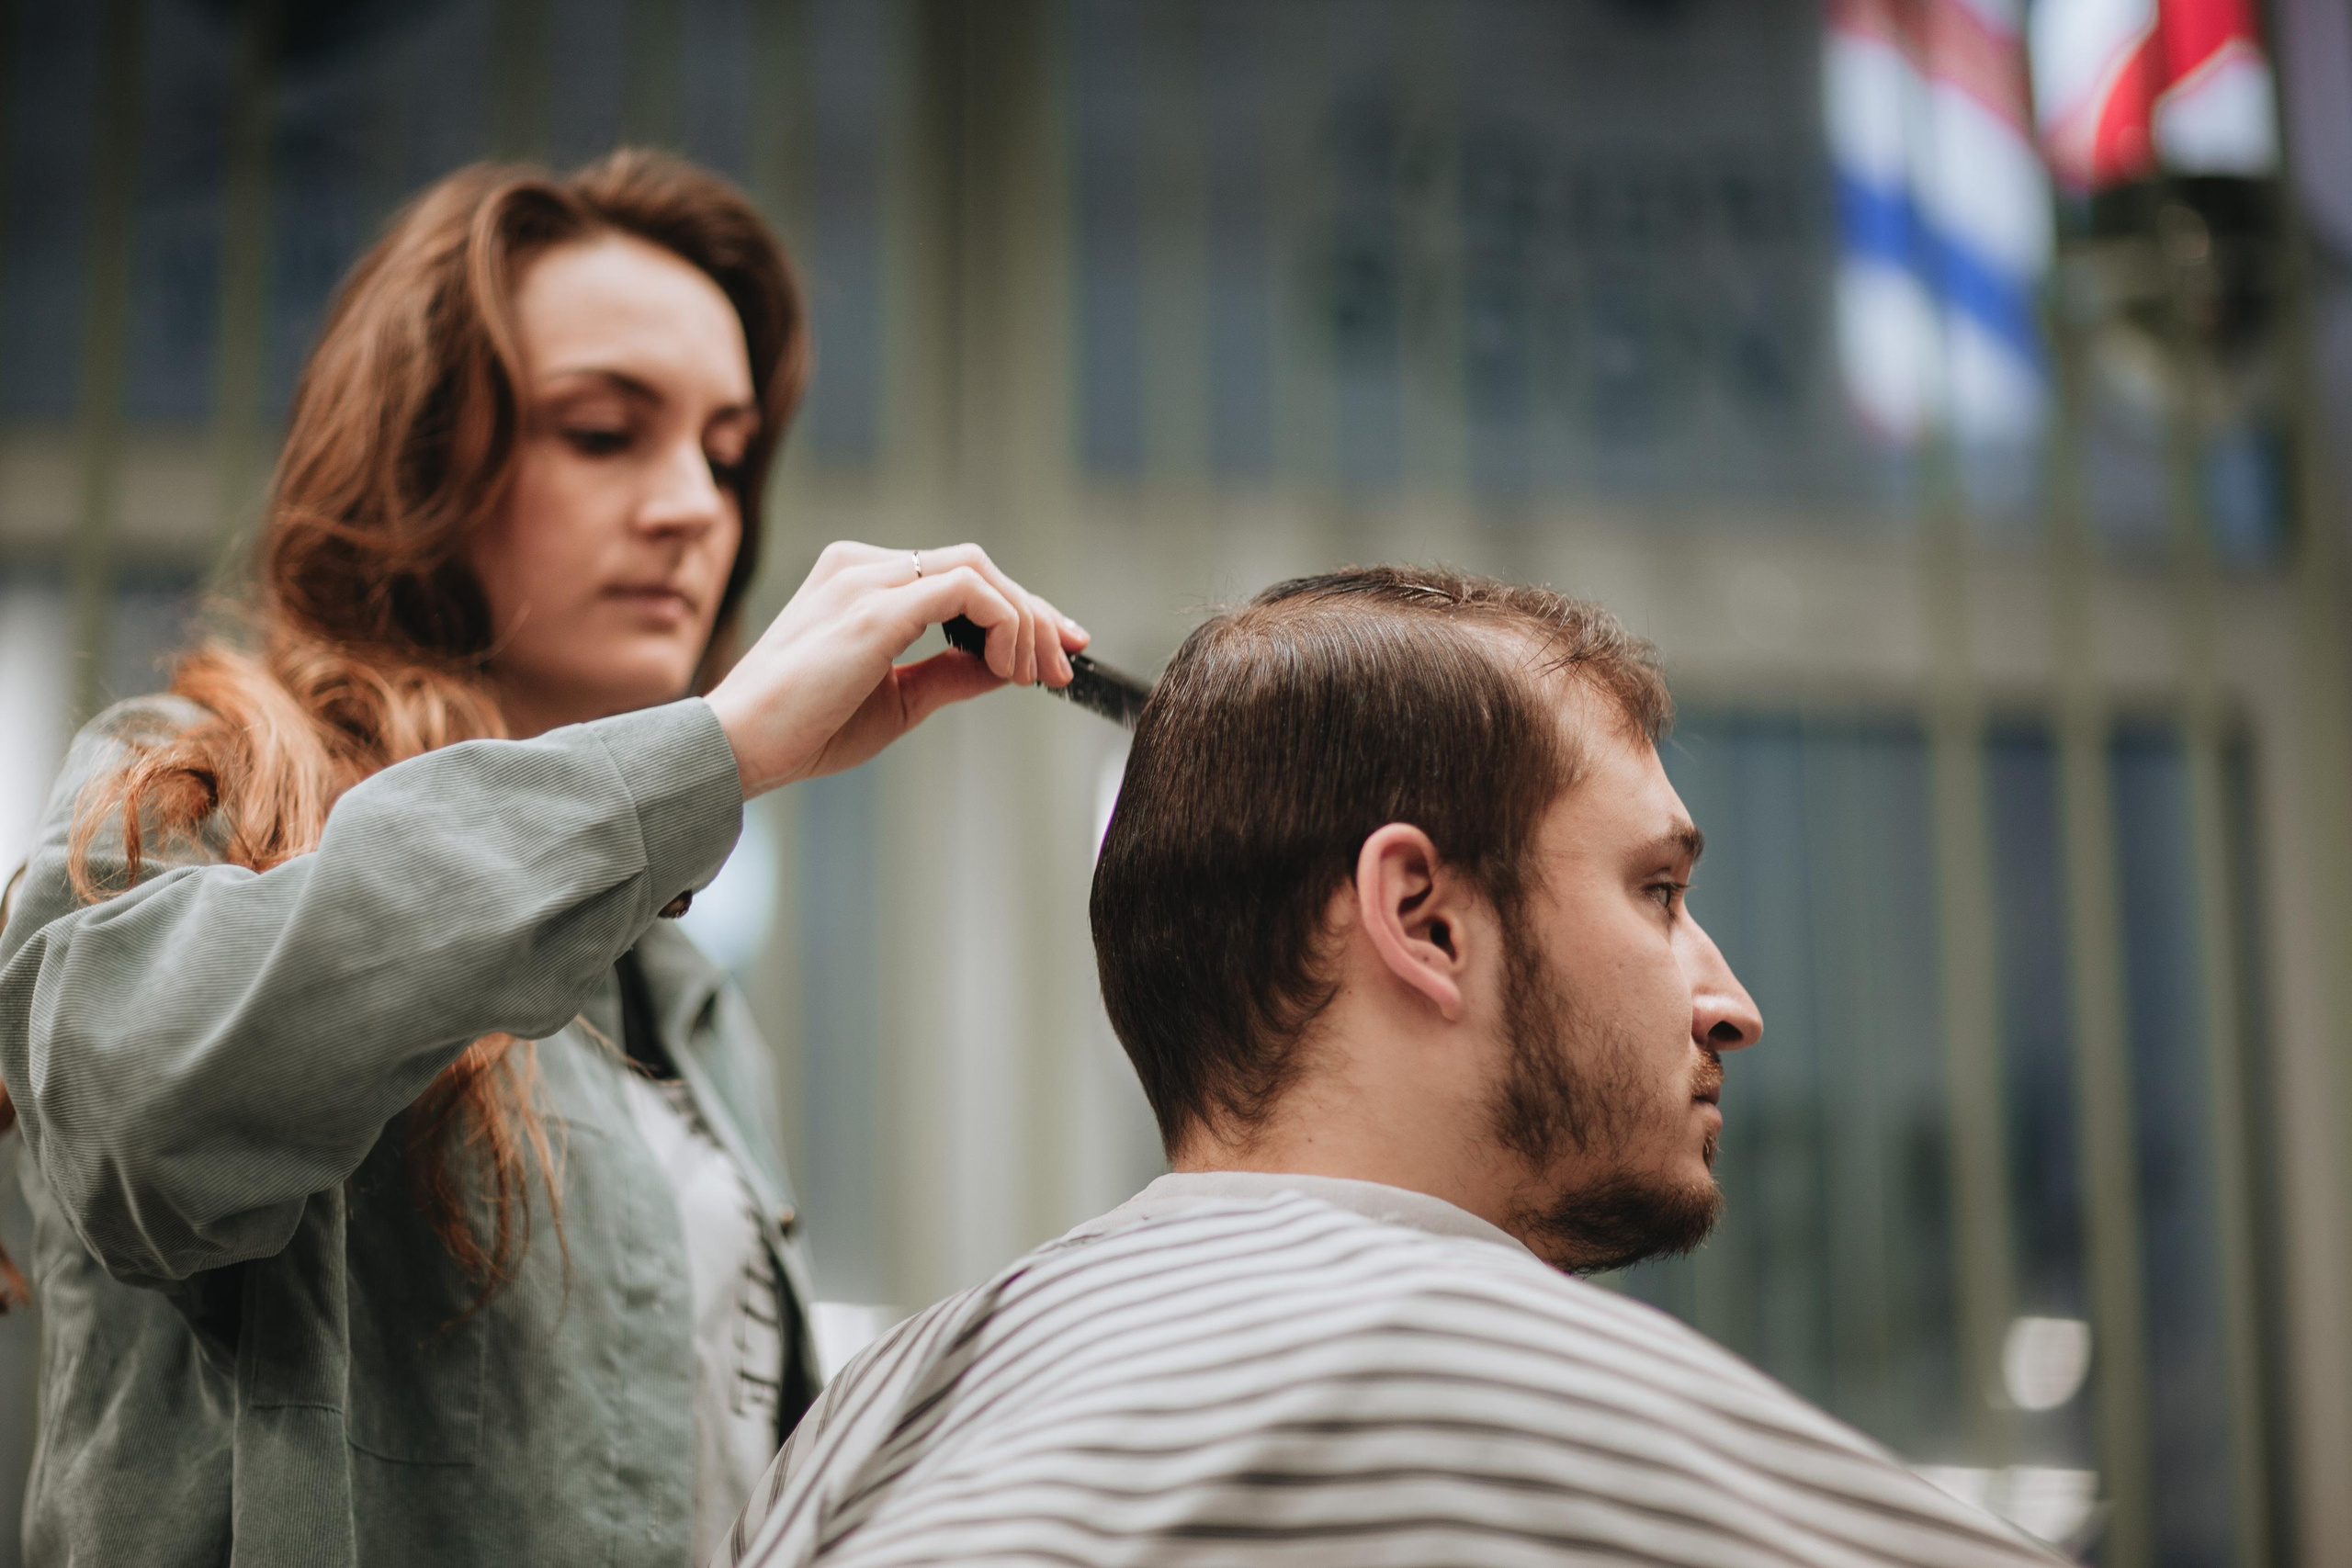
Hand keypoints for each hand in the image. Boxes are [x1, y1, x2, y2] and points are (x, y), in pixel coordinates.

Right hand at [705, 541, 1089, 796]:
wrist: (738, 748)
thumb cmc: (803, 730)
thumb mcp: (897, 699)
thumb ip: (950, 674)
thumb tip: (1008, 667)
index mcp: (860, 581)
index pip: (958, 578)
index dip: (1018, 611)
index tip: (1055, 652)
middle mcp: (863, 566)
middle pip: (976, 567)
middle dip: (1035, 615)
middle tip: (1064, 665)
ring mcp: (866, 579)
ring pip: (978, 570)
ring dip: (1025, 620)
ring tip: (1037, 675)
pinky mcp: (873, 606)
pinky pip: (965, 590)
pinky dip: (1003, 624)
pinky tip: (1007, 668)